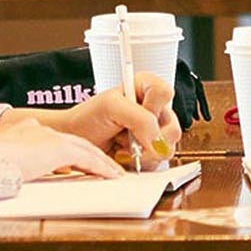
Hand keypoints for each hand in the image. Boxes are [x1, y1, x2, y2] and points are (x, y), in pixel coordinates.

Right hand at [0, 117, 122, 181]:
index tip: (75, 162)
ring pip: (85, 149)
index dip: (67, 151)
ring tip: (113, 172)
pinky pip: (87, 159)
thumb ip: (14, 165)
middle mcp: (38, 129)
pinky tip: (110, 176)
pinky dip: (101, 168)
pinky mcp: (57, 148)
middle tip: (104, 165)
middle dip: (90, 154)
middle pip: (73, 142)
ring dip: (101, 162)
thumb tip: (18, 175)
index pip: (53, 140)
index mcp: (23, 130)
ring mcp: (49, 137)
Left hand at [48, 73, 181, 165]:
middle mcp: (155, 110)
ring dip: (142, 152)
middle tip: (127, 136)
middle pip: (172, 128)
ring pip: (167, 149)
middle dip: (148, 138)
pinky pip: (158, 163)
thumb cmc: (88, 118)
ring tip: (122, 145)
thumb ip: (140, 118)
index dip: (151, 107)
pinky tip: (124, 154)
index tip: (135, 111)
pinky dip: (139, 162)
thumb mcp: (111, 107)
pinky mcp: (151, 152)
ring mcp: (155, 133)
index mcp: (147, 88)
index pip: (166, 93)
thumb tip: (159, 141)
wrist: (77, 140)